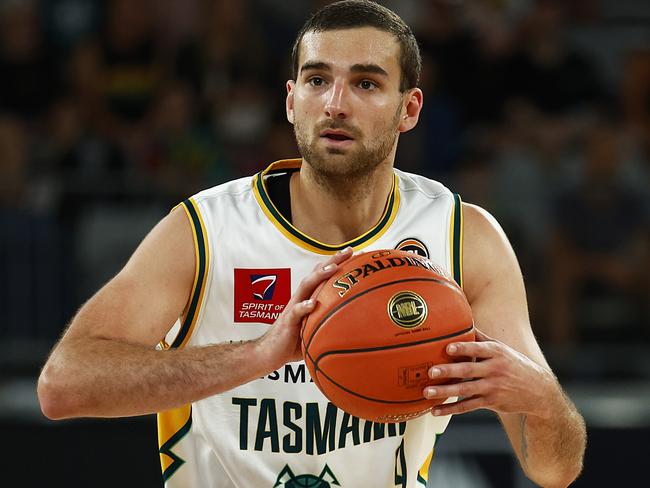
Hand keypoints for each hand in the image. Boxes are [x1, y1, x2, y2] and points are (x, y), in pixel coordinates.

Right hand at [257, 247, 353, 367]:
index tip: (357, 254)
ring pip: (306, 286)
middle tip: (349, 251)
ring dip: (319, 276)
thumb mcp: (317, 329)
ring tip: (333, 268)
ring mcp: (293, 307)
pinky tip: (313, 303)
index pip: (324, 276)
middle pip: (317, 273)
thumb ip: (332, 324)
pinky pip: (295, 312)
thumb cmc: (294, 341)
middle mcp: (301, 298)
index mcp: (309, 298)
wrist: (269, 353)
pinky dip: (304, 306)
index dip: (339, 263)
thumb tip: (358, 328)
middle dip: (333, 260)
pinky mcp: (287, 321)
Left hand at [422, 329, 557, 418]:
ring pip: (466, 390)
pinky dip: (451, 409)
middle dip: (449, 371)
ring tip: (427, 392)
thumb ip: (481, 338)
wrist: (538, 391)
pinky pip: (468, 406)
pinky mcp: (491, 402)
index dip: (463, 348)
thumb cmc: (513, 364)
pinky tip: (435, 410)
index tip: (448, 347)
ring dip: (445, 392)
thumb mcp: (501, 348)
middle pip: (469, 370)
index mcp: (496, 352)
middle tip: (431, 371)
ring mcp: (492, 387)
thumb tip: (461, 321)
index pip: (478, 349)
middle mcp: (494, 369)